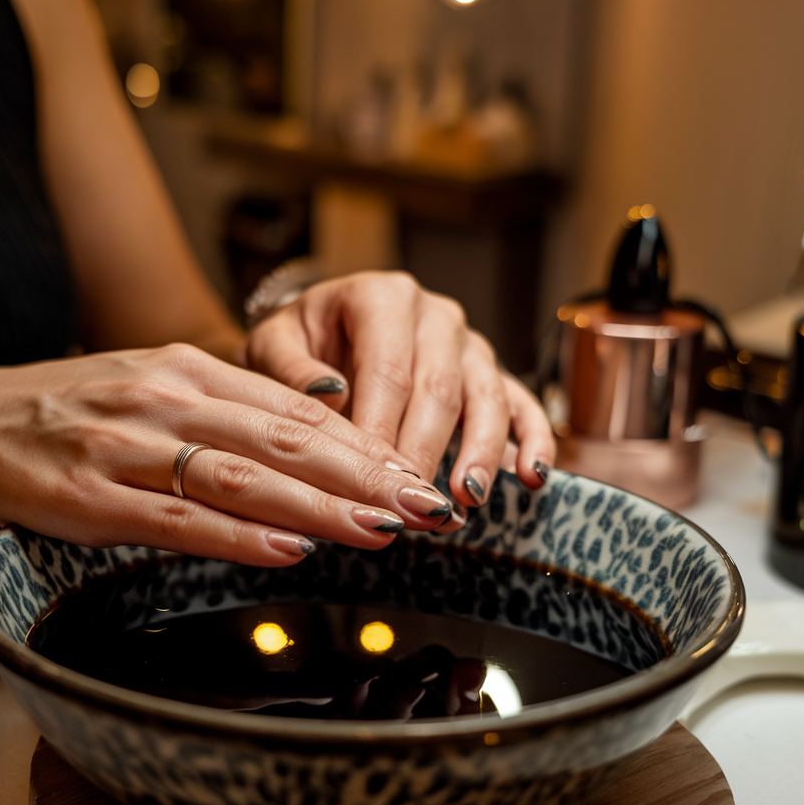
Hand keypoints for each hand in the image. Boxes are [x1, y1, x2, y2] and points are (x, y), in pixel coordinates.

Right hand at [0, 344, 456, 566]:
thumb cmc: (75, 413)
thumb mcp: (156, 392)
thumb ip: (229, 415)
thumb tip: (315, 444)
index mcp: (190, 370)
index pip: (298, 410)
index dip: (367, 445)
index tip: (419, 473)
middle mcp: (166, 400)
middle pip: (285, 440)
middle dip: (366, 477)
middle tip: (427, 506)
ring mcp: (127, 448)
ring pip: (242, 477)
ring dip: (319, 507)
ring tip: (381, 530)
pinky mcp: (91, 498)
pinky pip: (177, 518)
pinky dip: (237, 534)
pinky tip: (287, 548)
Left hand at [245, 272, 555, 515]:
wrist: (322, 332)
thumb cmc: (297, 344)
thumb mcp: (272, 345)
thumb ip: (290, 368)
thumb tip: (330, 395)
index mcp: (381, 297)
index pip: (388, 371)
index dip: (383, 430)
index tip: (372, 481)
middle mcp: (432, 314)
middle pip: (439, 390)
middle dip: (427, 453)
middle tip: (414, 507)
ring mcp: (467, 342)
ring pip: (485, 397)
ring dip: (480, 452)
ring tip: (468, 498)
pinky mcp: (489, 371)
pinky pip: (520, 402)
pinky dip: (531, 439)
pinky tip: (531, 475)